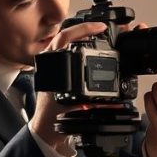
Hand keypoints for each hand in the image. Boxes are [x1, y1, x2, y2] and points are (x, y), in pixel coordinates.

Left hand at [29, 20, 106, 152]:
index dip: (84, 29)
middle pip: (65, 34)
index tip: (100, 28)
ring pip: (64, 41)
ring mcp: (50, 65)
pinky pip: (65, 51)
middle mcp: (48, 61)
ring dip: (80, 36)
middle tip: (101, 29)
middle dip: (84, 28)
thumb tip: (112, 101)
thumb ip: (93, 104)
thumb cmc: (52, 117)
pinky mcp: (54, 70)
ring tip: (96, 34)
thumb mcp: (73, 106)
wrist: (45, 128)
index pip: (65, 37)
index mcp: (50, 65)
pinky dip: (77, 46)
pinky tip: (88, 47)